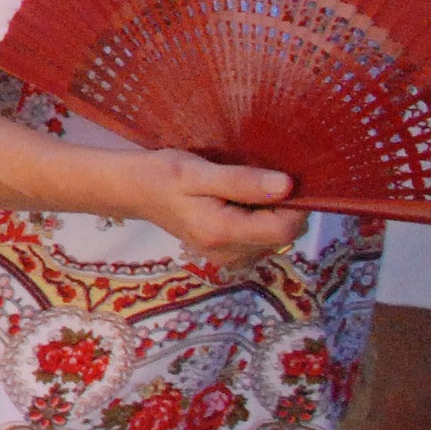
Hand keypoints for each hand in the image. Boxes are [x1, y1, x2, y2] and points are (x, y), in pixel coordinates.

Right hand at [140, 149, 301, 269]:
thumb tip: (288, 185)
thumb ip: (242, 181)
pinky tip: (240, 203)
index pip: (283, 229)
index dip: (296, 204)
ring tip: (246, 190)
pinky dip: (262, 220)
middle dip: (284, 207)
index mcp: (221, 233)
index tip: (286, 176)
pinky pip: (263, 239)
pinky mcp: (230, 255)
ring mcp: (229, 258)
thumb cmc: (162, 175)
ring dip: (273, 213)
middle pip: (284, 235)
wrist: (134, 191)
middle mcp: (229, 254)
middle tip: (261, 178)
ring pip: (277, 238)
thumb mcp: (198, 171)